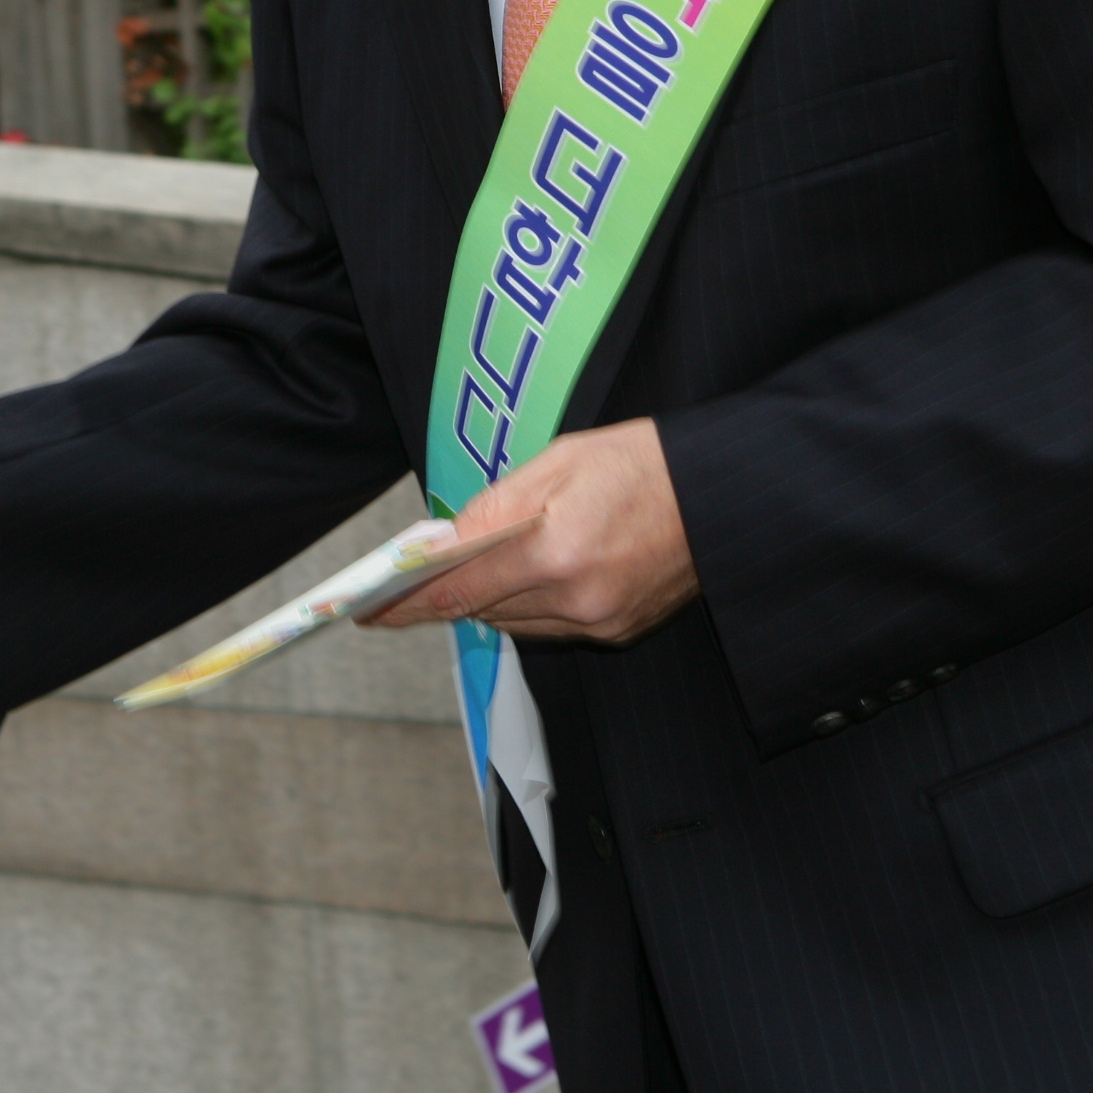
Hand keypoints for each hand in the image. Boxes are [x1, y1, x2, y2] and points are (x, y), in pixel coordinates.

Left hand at [367, 419, 698, 644]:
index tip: (369, 612)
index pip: (461, 591)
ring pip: (516, 623)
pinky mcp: (619, 631)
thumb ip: (495, 505)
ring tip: (479, 566)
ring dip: (490, 599)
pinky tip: (532, 573)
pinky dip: (531, 604)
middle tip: (415, 578)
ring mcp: (601, 623)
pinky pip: (552, 626)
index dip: (409, 604)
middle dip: (449, 593)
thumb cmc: (644, 462)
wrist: (723, 492)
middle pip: (485, 611)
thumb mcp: (560, 461)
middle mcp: (577, 600)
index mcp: (557, 553)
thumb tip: (443, 541)